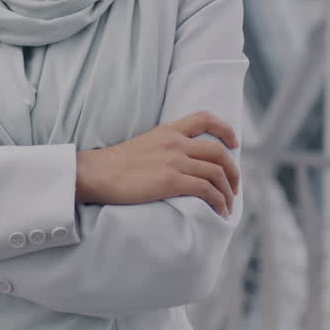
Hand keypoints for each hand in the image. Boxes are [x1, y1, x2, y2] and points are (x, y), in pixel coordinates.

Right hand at [76, 110, 239, 216]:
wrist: (95, 173)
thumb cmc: (114, 165)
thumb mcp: (144, 145)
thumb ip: (164, 148)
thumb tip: (181, 163)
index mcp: (168, 131)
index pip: (204, 118)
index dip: (225, 129)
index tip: (234, 143)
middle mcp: (175, 142)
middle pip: (218, 151)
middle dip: (233, 171)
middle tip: (234, 187)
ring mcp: (173, 161)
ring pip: (216, 173)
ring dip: (228, 191)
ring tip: (227, 205)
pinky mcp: (170, 181)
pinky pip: (206, 190)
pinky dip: (218, 202)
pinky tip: (219, 211)